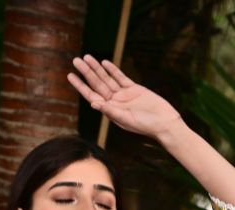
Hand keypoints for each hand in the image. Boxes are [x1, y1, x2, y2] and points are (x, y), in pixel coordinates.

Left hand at [67, 55, 181, 139]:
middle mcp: (114, 102)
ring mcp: (124, 95)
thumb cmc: (145, 125)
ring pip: (107, 79)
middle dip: (86, 72)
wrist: (163, 122)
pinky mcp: (134, 89)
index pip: (91, 96)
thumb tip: (93, 104)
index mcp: (110, 111)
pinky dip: (112, 70)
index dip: (80, 85)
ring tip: (86, 57)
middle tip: (76, 60)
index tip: (70, 76)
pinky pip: (120, 78)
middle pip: (97, 84)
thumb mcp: (126, 119)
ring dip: (97, 68)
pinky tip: (104, 63)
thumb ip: (110, 111)